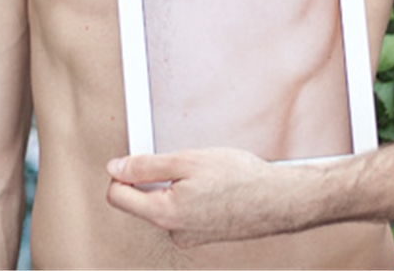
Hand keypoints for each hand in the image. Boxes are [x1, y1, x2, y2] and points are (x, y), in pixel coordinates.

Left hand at [106, 148, 329, 247]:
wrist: (278, 199)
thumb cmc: (239, 178)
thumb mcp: (188, 160)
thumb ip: (147, 165)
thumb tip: (116, 168)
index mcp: (164, 213)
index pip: (118, 197)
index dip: (122, 172)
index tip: (135, 158)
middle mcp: (173, 231)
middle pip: (141, 201)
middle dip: (153, 178)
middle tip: (180, 160)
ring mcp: (189, 236)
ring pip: (165, 204)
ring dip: (176, 186)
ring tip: (203, 173)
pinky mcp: (203, 235)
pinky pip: (184, 211)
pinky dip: (192, 196)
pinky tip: (213, 186)